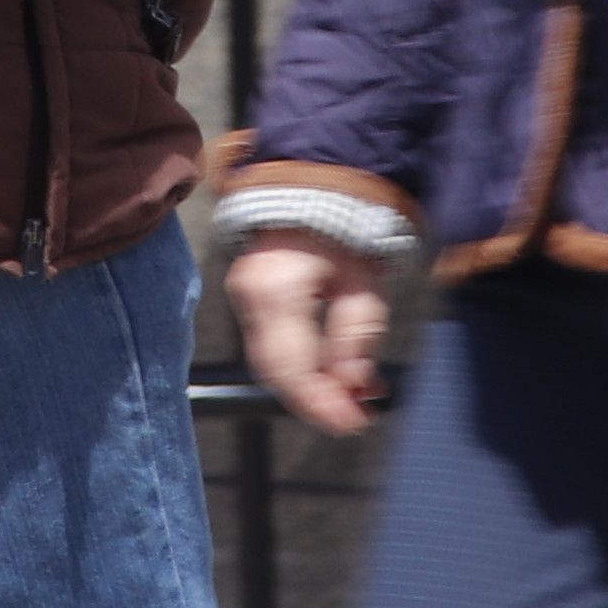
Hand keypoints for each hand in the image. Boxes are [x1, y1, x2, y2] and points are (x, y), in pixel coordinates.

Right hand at [226, 236, 394, 435]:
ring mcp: (244, 297)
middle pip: (276, 371)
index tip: (353, 424)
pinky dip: (304, 366)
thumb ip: (358, 334)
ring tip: (355, 397)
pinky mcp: (251, 298)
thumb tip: (353, 386)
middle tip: (356, 417)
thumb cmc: (343, 224)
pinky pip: (273, 345)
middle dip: (317, 400)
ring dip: (313, 386)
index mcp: (275, 289)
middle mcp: (250, 296)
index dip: (321, 403)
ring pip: (273, 363)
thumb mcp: (363, 279)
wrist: (314, 183)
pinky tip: (337, 374)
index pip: (292, 366)